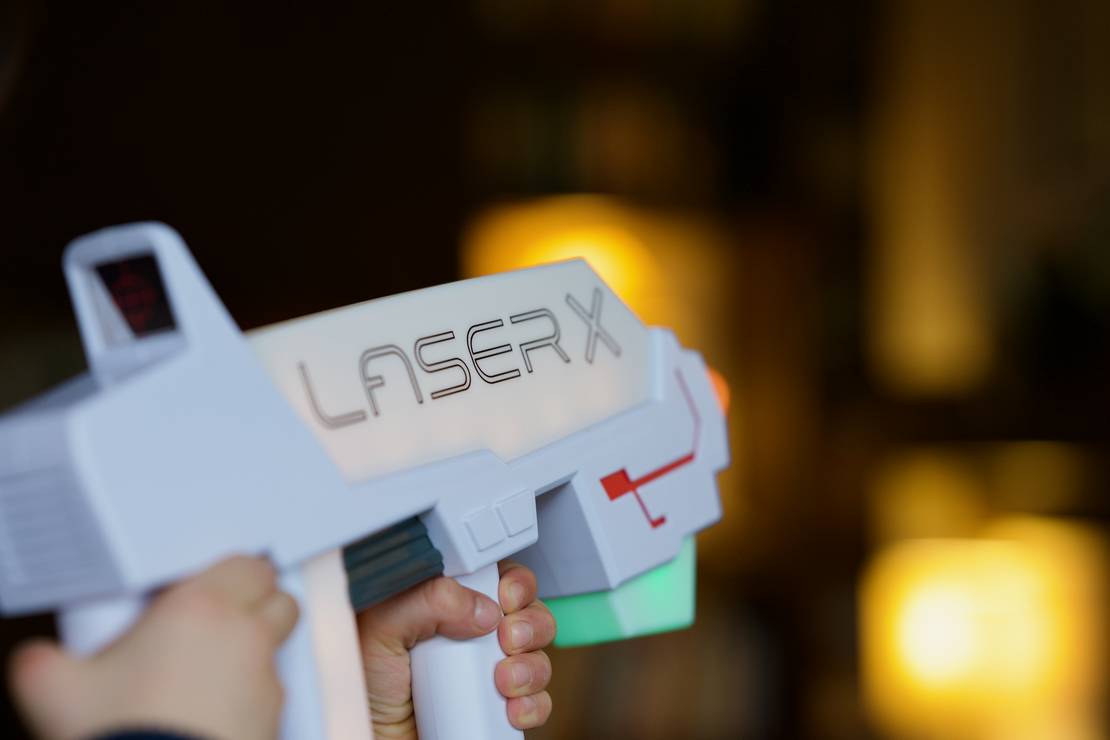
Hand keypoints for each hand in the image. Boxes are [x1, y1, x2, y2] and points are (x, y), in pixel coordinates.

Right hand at [8, 556, 297, 739]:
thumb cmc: (120, 734)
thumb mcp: (55, 690)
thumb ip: (45, 661)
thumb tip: (38, 661)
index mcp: (201, 608)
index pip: (248, 564)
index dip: (234, 574)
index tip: (210, 588)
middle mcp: (244, 636)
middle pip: (278, 598)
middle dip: (258, 604)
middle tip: (221, 621)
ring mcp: (267, 678)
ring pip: (277, 647)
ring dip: (254, 650)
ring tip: (211, 671)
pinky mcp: (277, 718)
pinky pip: (273, 693)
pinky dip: (253, 695)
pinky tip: (216, 710)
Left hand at [357, 561, 554, 738]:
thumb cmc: (365, 688)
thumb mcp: (382, 628)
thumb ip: (429, 600)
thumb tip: (482, 606)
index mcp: (447, 605)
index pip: (497, 576)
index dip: (513, 583)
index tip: (507, 596)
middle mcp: (472, 635)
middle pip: (528, 612)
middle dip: (529, 624)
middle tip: (508, 638)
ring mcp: (488, 672)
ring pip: (538, 656)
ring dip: (531, 667)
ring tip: (504, 681)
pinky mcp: (498, 708)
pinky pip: (538, 701)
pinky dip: (533, 705)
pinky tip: (511, 708)